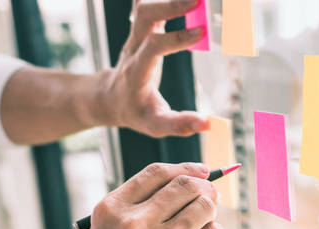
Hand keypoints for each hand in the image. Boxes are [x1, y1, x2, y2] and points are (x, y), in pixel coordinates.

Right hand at [76, 162, 222, 228]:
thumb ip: (135, 205)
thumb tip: (188, 179)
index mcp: (111, 210)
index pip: (156, 173)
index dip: (185, 167)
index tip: (201, 169)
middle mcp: (134, 225)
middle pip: (184, 186)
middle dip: (204, 186)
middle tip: (212, 192)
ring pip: (203, 208)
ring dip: (211, 208)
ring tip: (208, 215)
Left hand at [101, 0, 209, 136]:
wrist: (111, 97)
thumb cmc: (135, 111)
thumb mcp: (154, 126)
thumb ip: (178, 125)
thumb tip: (206, 124)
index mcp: (138, 70)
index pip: (154, 46)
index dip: (176, 38)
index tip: (202, 32)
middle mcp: (134, 47)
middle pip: (145, 15)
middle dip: (171, 5)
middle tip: (199, 1)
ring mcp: (136, 35)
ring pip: (144, 6)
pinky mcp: (140, 28)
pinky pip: (147, 5)